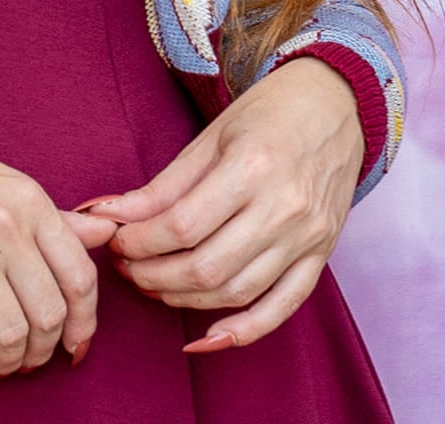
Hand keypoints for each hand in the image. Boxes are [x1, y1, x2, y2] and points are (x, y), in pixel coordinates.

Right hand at [0, 105, 117, 379]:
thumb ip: (50, 215)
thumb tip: (107, 233)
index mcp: (26, 197)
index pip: (80, 276)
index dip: (85, 323)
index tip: (76, 346)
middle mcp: (3, 221)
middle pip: (51, 314)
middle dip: (45, 350)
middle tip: (29, 359)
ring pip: (14, 335)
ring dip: (11, 362)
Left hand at [64, 58, 362, 351]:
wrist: (335, 105)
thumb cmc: (267, 113)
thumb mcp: (210, 136)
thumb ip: (163, 185)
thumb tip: (109, 213)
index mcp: (252, 167)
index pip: (182, 225)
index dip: (139, 241)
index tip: (115, 239)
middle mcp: (284, 208)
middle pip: (207, 267)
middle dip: (154, 275)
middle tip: (125, 266)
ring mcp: (308, 237)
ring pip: (238, 291)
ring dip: (185, 299)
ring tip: (152, 284)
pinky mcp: (322, 255)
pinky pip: (284, 306)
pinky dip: (245, 330)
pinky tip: (208, 338)